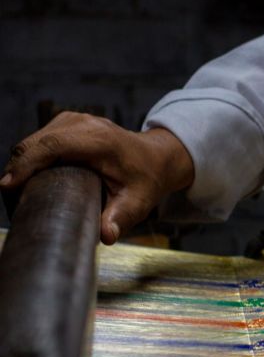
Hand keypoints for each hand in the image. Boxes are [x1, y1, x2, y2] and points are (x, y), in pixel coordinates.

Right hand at [1, 112, 194, 243]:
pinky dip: (29, 157)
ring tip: (19, 192)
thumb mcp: (138, 201)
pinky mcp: (66, 122)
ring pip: (32, 140)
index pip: (53, 146)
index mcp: (100, 139)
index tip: (8, 187)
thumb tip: (107, 236)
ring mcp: (74, 120)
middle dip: (17, 169)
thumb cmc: (146, 179)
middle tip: (13, 201)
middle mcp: (84, 123)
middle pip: (35, 143)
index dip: (26, 165)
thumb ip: (121, 217)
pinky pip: (38, 139)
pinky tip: (30, 178)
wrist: (156, 157)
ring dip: (21, 164)